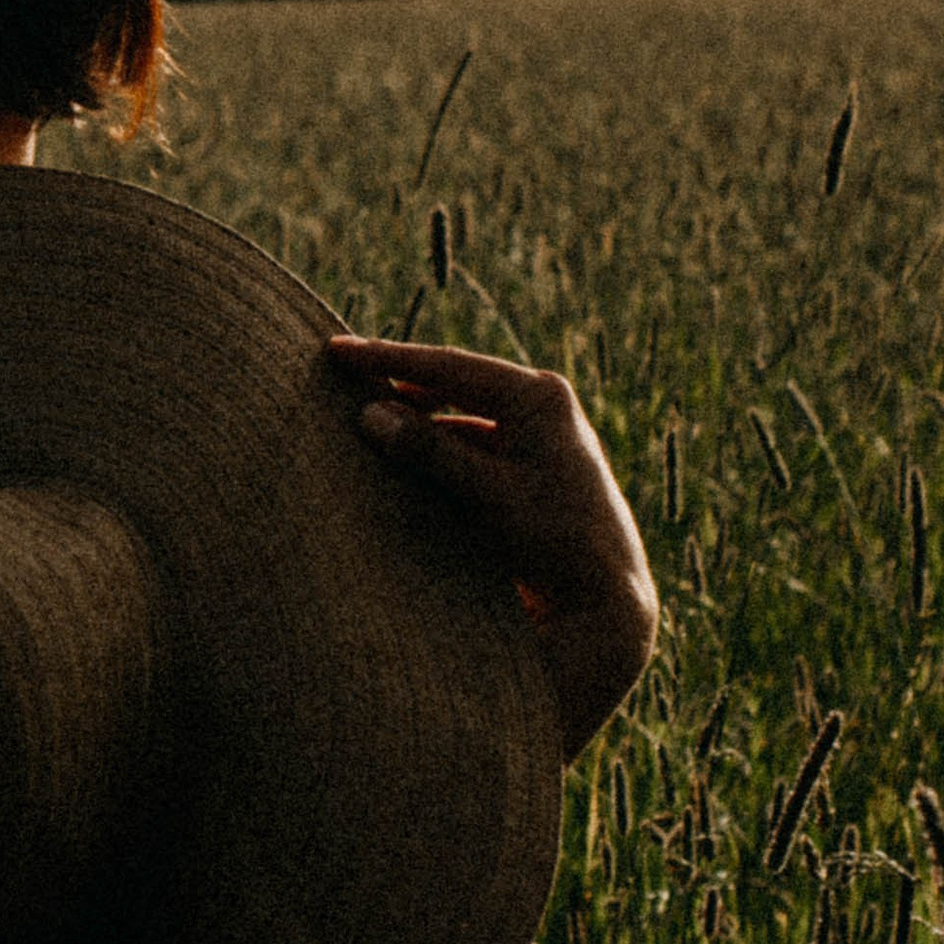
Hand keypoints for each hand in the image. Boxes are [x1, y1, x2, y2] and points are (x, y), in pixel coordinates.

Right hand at [326, 333, 656, 759]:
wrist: (606, 593)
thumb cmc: (555, 539)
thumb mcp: (490, 494)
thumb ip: (432, 452)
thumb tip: (370, 414)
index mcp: (538, 396)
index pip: (449, 366)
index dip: (389, 358)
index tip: (337, 350)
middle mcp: (542, 403)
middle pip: (454, 383)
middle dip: (400, 383)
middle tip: (343, 376)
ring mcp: (539, 432)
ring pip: (461, 414)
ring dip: (418, 419)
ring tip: (366, 421)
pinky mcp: (532, 462)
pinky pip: (472, 441)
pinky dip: (438, 447)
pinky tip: (406, 461)